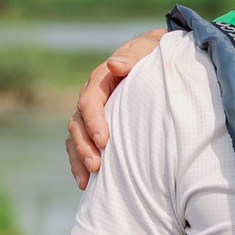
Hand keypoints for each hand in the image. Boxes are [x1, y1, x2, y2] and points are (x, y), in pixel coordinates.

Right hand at [65, 30, 161, 186]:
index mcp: (102, 79)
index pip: (90, 101)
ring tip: (88, 180)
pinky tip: (86, 185)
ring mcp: (93, 114)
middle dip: (84, 145)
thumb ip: (133, 56)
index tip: (104, 140)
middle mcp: (92, 97)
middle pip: (78, 122)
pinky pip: (80, 146)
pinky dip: (80, 164)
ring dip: (79, 158)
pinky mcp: (97, 128)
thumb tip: (113, 64)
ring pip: (75, 137)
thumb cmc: (155, 55)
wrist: (158, 59)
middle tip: (96, 166)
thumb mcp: (148, 49)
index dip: (94, 121)